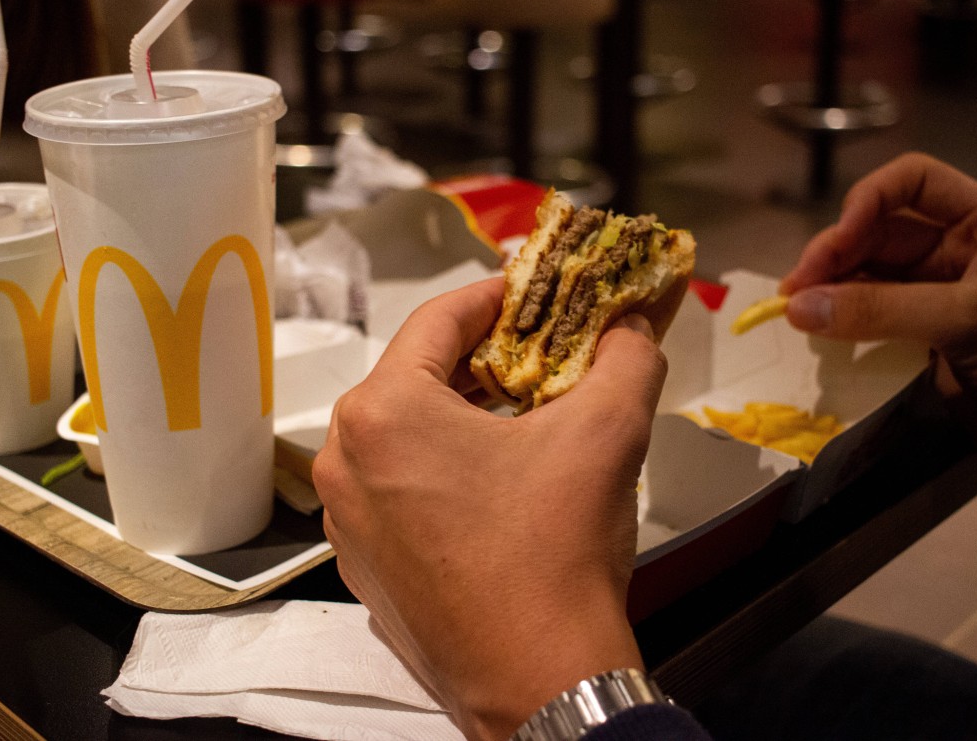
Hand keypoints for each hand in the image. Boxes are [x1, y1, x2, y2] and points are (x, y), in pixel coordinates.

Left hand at [313, 278, 666, 739]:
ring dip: (463, 418)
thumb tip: (631, 322)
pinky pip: (400, 492)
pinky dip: (444, 473)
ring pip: (406, 437)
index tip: (534, 292)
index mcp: (383, 413)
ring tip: (527, 417)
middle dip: (484, 361)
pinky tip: (499, 487)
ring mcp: (348, 521)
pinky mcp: (366, 568)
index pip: (438, 320)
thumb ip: (625, 355)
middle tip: (541, 355)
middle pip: (417, 378)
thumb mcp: (606, 432)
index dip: (495, 298)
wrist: (539, 684)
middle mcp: (345, 461)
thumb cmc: (556, 552)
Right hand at [779, 152, 976, 498]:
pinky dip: (838, 316)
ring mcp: (935, 289)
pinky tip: (816, 329)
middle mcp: (956, 246)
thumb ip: (879, 310)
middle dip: (835, 252)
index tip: (836, 243)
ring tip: (795, 311)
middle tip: (795, 289)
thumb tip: (798, 307)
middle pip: (877, 228)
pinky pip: (867, 309)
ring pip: (865, 270)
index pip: (912, 182)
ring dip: (829, 286)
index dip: (868, 200)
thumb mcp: (963, 323)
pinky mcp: (918, 330)